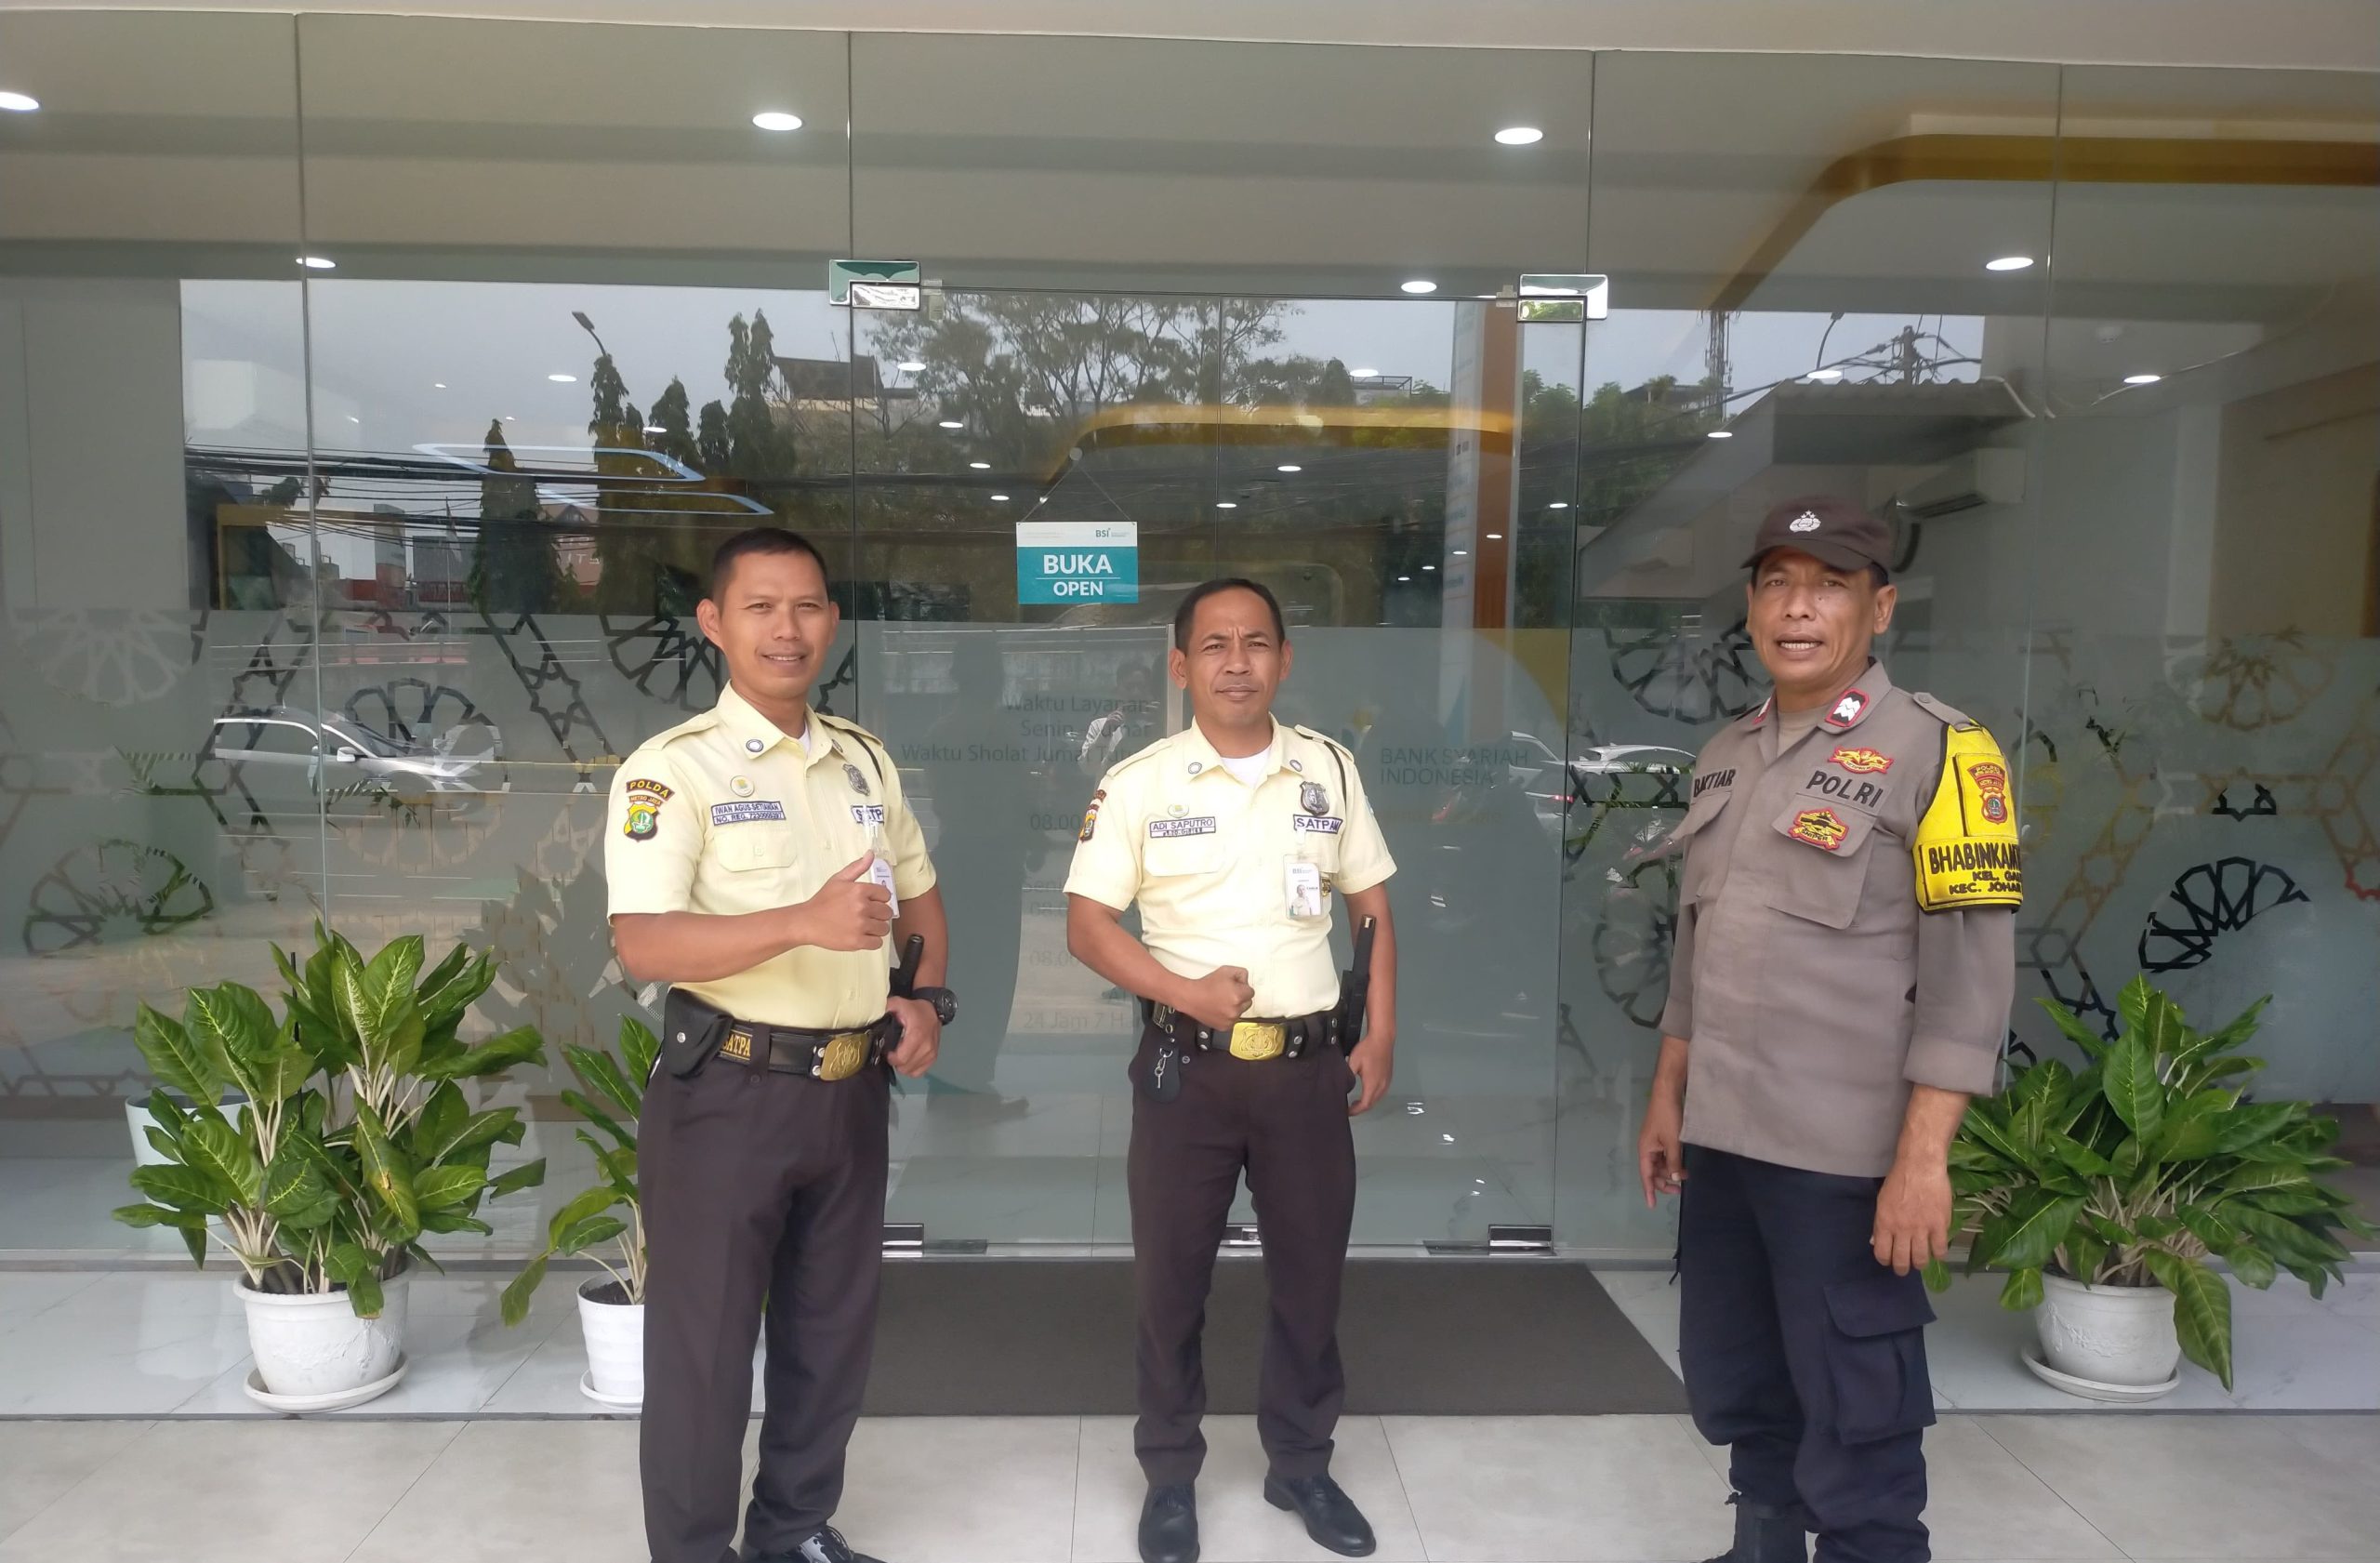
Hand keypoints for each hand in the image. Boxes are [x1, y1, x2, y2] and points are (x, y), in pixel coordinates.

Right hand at [796, 855, 892, 952]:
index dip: (879, 899)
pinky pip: (877, 943)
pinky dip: (872, 941)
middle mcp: (862, 907)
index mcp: (860, 890)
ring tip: (864, 927)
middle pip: (887, 913)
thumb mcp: (838, 879)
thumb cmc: (823, 901)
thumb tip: (871, 854)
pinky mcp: (857, 941)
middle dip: (879, 915)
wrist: (806, 922)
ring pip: (884, 928)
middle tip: (866, 916)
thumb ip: (857, 867)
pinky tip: (862, 936)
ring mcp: (860, 925)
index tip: (871, 903)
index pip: (886, 895)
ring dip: (876, 929)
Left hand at [884, 996, 940, 1077]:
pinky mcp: (933, 1058)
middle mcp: (926, 1047)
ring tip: (900, 1054)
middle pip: (905, 1067)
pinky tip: (908, 1059)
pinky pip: (918, 1072)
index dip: (890, 1057)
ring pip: (911, 1071)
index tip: (887, 1051)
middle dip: (895, 1062)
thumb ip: (885, 1008)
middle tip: (893, 1052)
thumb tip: (871, 1013)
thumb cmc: (915, 1009)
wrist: (934, 1010)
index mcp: (917, 1036)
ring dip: (903, 1066)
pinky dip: (911, 1068)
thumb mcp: (899, 1003)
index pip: (901, 1058)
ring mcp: (931, 1054)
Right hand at [1176, 966, 1253, 1031]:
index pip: (1251, 992)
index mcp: (1238, 995)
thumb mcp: (1226, 970)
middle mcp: (1236, 1010)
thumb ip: (1241, 973)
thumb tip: (1245, 981)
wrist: (1191, 998)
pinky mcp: (1225, 1027)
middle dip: (1241, 998)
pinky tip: (1219, 1010)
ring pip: (1240, 1012)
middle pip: (1248, 1003)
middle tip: (1228, 994)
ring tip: (1222, 1002)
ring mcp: (1231, 1020)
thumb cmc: (1207, 984)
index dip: (1242, 988)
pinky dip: (1228, 1016)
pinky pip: (1232, 1021)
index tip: (1234, 987)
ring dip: (1235, 1008)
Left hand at [1343, 1033, 1393, 1115]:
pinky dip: (1373, 1097)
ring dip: (1367, 1103)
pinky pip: (1381, 1093)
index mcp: (1372, 1084)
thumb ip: (1348, 1077)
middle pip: (1371, 1104)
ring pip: (1377, 1099)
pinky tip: (1366, 1093)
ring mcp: (1387, 1082)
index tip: (1346, 1112)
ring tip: (1356, 1103)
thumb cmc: (1367, 1049)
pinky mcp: (1389, 1078)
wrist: (1382, 1038)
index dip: (1355, 1111)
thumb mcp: (1353, 1063)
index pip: (1364, 1105)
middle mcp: (1382, 1086)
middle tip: (1349, 1108)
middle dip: (1360, 1109)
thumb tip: (1343, 1088)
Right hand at [1638, 1086, 1686, 1206]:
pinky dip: (1672, 1162)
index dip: (1649, 1191)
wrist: (1668, 1093)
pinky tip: (1681, 1164)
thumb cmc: (1668, 1117)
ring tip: (1685, 1175)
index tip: (1652, 1206)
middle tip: (1680, 1189)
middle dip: (1664, 1181)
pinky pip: (1665, 1155)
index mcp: (1645, 1150)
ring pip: (1660, 1164)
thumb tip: (1673, 1178)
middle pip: (1653, 1171)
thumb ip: (1673, 1161)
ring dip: (1670, 1171)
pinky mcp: (1661, 1136)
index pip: (1646, 1175)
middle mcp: (1647, 1148)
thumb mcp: (1672, 1141)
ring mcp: (1654, 1142)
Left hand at [1873, 1156, 1952, 1275]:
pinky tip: (1937, 1252)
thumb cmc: (1898, 1181)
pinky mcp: (1940, 1225)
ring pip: (1921, 1259)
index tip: (1889, 1260)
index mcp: (1885, 1223)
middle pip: (1902, 1260)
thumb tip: (1876, 1241)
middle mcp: (1902, 1230)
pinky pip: (1940, 1249)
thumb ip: (1880, 1223)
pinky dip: (1939, 1254)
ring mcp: (1922, 1228)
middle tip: (1905, 1268)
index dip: (1886, 1260)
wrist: (1920, 1166)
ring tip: (1920, 1261)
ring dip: (1920, 1263)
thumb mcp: (1882, 1202)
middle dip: (1902, 1268)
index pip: (1882, 1253)